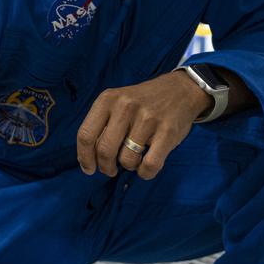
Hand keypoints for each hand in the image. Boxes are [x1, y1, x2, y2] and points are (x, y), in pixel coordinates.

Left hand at [75, 70, 210, 178]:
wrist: (179, 90)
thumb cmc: (142, 102)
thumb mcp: (116, 102)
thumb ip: (101, 125)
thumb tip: (88, 160)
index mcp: (108, 99)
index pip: (86, 134)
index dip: (84, 157)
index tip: (89, 169)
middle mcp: (125, 106)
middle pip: (104, 150)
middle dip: (105, 167)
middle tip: (111, 169)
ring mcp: (147, 118)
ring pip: (127, 160)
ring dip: (129, 166)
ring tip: (134, 158)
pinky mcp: (167, 131)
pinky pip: (149, 165)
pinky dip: (145, 173)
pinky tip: (145, 167)